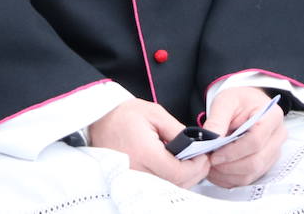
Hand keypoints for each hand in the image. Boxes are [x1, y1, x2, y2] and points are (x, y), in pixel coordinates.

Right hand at [87, 98, 208, 187]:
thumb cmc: (125, 114)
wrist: (100, 120)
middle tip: (202, 160)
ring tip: (190, 163)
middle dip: (194, 174)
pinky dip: (169, 181)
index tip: (203, 157)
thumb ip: (178, 131)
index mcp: (145, 152)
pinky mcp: (129, 182)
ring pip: (166, 189)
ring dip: (183, 179)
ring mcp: (131, 179)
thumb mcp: (156, 114)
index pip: (178, 172)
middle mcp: (137, 170)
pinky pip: (155, 188)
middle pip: (174, 185)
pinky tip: (175, 169)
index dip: (196, 167)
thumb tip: (196, 145)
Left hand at [201, 87, 285, 187]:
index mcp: (272, 116)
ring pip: (252, 173)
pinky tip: (217, 171)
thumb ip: (217, 119)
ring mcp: (274, 152)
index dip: (232, 151)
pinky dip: (230, 179)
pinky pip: (248, 179)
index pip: (255, 141)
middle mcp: (278, 136)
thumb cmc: (239, 100)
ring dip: (227, 174)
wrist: (247, 104)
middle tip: (209, 162)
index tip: (213, 154)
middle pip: (256, 161)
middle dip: (228, 166)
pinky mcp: (266, 164)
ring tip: (210, 166)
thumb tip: (210, 139)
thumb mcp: (226, 101)